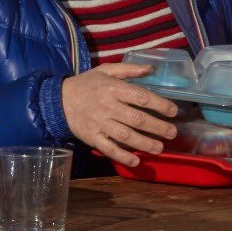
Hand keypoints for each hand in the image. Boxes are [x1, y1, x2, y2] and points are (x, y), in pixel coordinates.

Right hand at [61, 63, 178, 166]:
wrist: (58, 100)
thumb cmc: (86, 84)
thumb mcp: (106, 70)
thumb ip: (128, 69)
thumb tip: (151, 69)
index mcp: (113, 88)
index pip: (141, 96)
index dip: (159, 104)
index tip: (173, 111)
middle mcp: (108, 106)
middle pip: (137, 118)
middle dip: (157, 127)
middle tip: (172, 133)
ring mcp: (100, 123)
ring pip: (125, 135)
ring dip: (145, 143)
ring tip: (160, 148)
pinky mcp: (92, 137)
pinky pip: (109, 148)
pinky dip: (123, 156)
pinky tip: (136, 161)